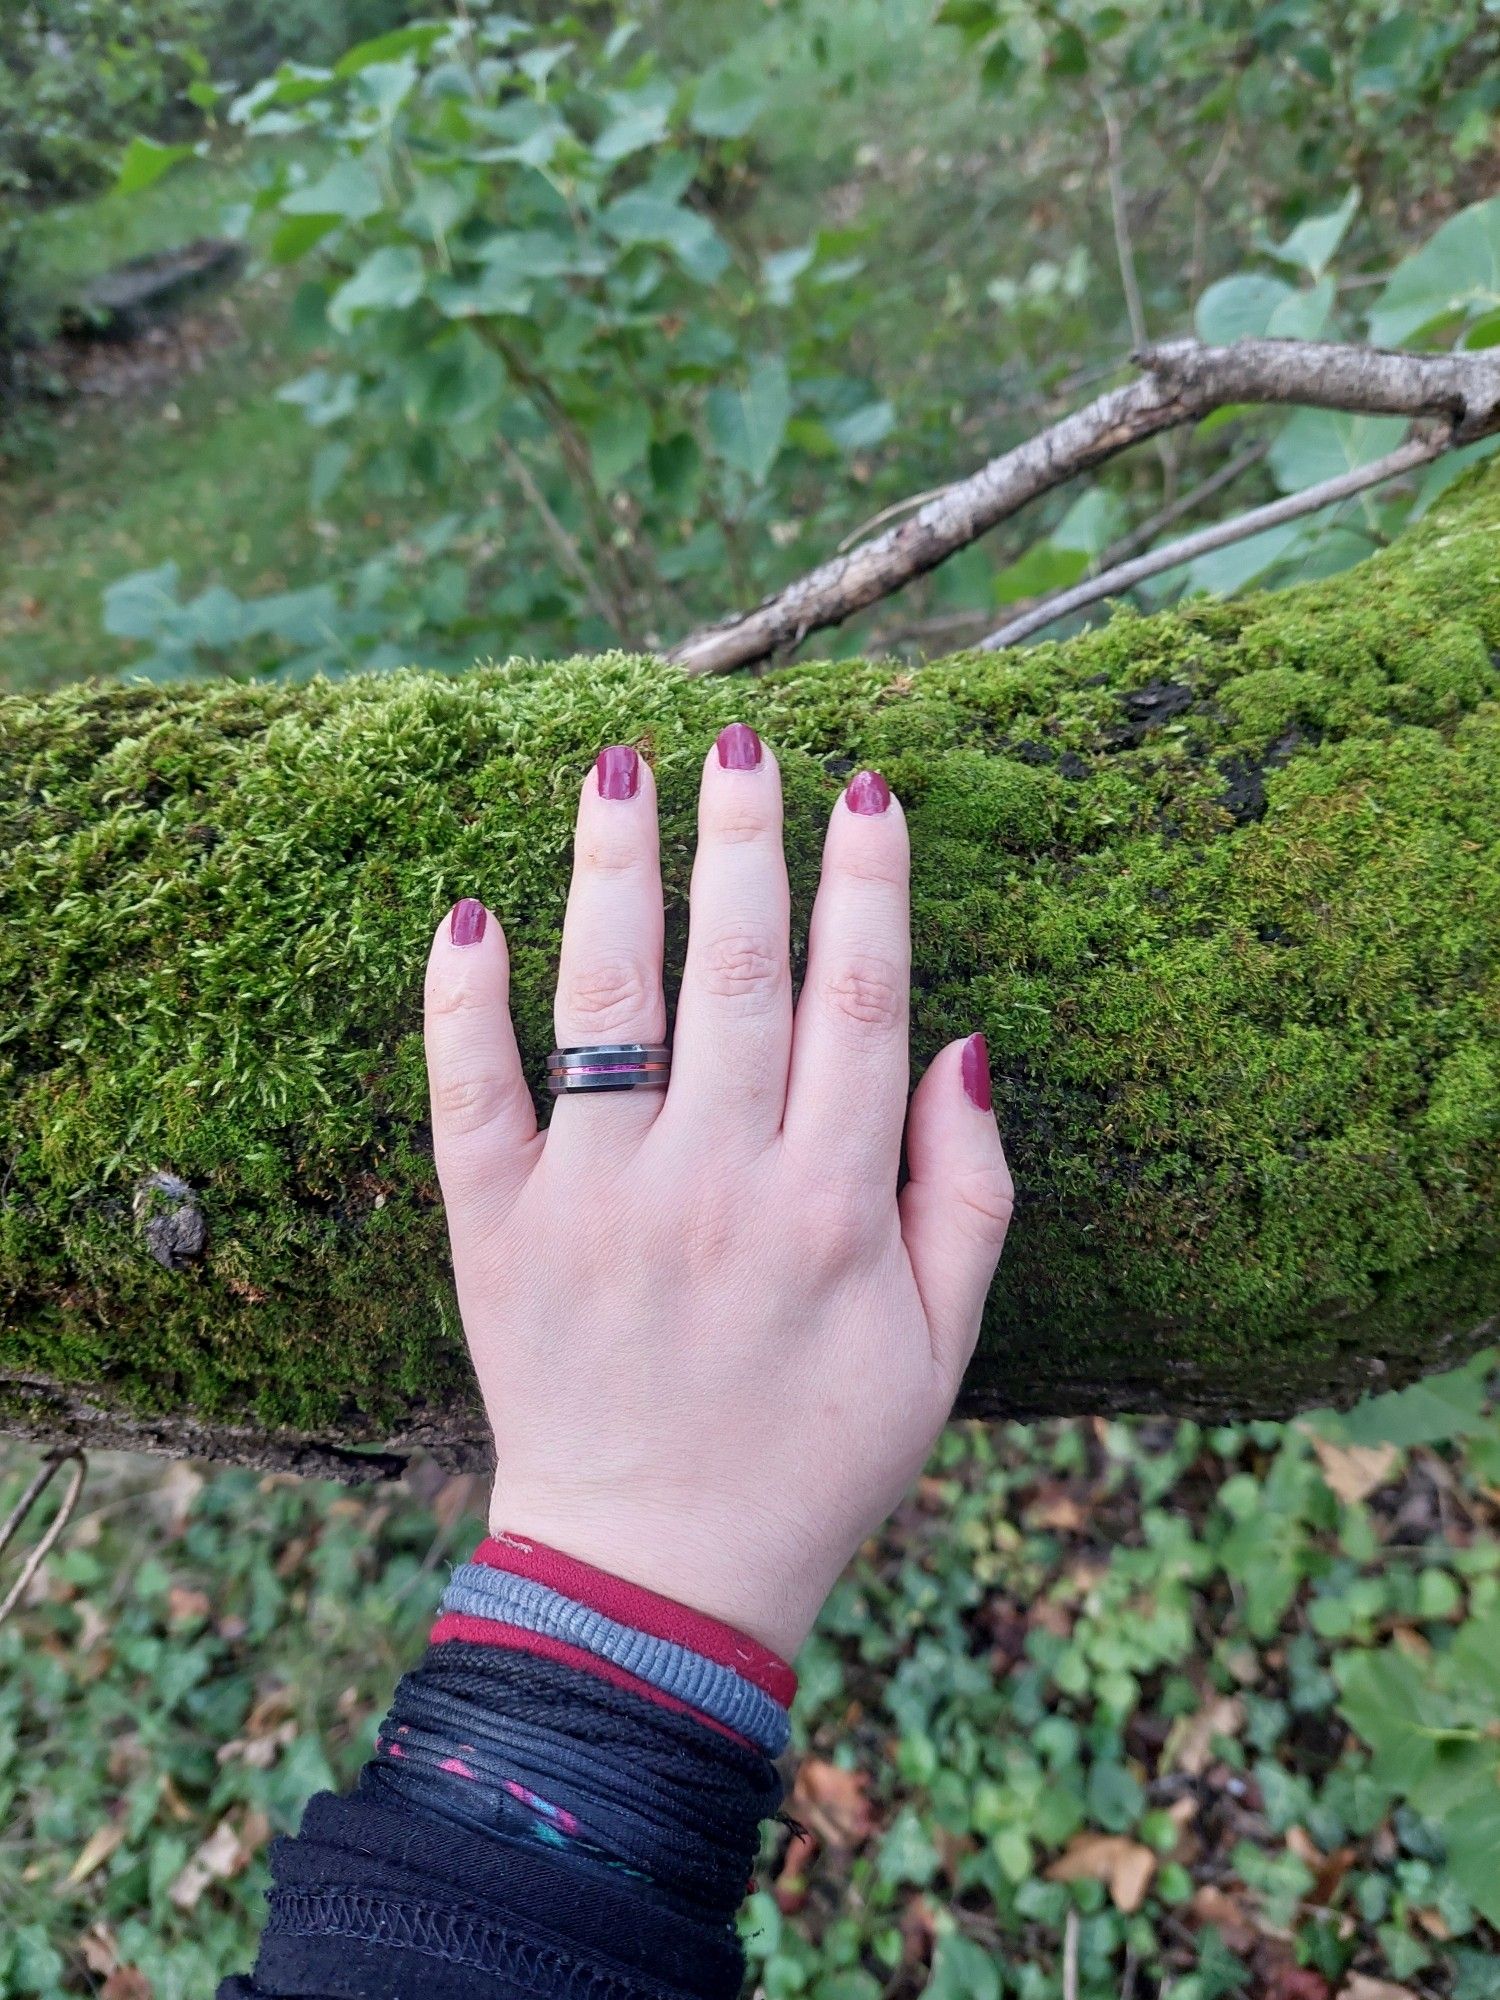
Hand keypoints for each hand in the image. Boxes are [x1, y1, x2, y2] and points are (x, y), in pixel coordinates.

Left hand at [422, 727, 1011, 1660]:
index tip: (868, 789)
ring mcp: (596, 1203)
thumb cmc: (815, 1457)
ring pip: (608, 1002)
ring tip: (621, 766)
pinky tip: (472, 912)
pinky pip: (472, 1098)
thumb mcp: (940, 1345)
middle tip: (742, 736)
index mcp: (831, 1206)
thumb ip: (965, 1192)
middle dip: (745, 838)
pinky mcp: (498, 1233)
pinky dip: (465, 1005)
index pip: (859, 1002)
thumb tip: (963, 1044)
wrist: (657, 1575)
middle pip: (737, 971)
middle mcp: (714, 1184)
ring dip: (617, 872)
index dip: (869, 885)